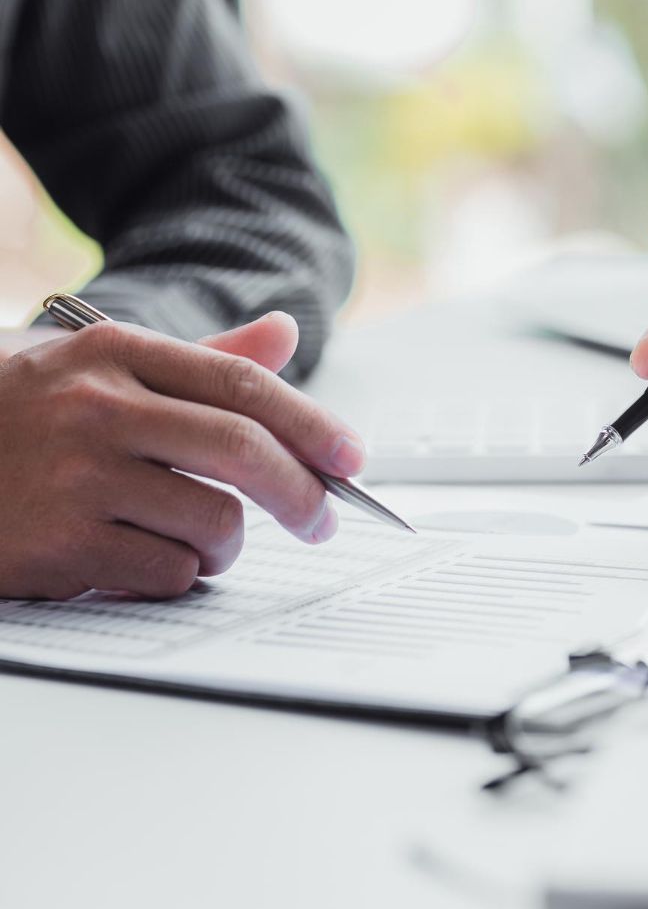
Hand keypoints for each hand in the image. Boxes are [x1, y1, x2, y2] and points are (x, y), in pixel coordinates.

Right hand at [0, 311, 364, 599]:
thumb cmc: (15, 416)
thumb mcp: (91, 366)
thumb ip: (196, 359)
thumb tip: (281, 332)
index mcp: (114, 353)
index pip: (241, 385)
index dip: (313, 425)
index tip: (353, 459)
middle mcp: (98, 408)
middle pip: (245, 451)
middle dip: (303, 494)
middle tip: (322, 519)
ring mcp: (77, 477)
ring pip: (214, 523)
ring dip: (227, 546)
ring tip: (203, 542)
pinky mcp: (61, 545)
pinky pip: (168, 573)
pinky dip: (177, 576)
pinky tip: (145, 560)